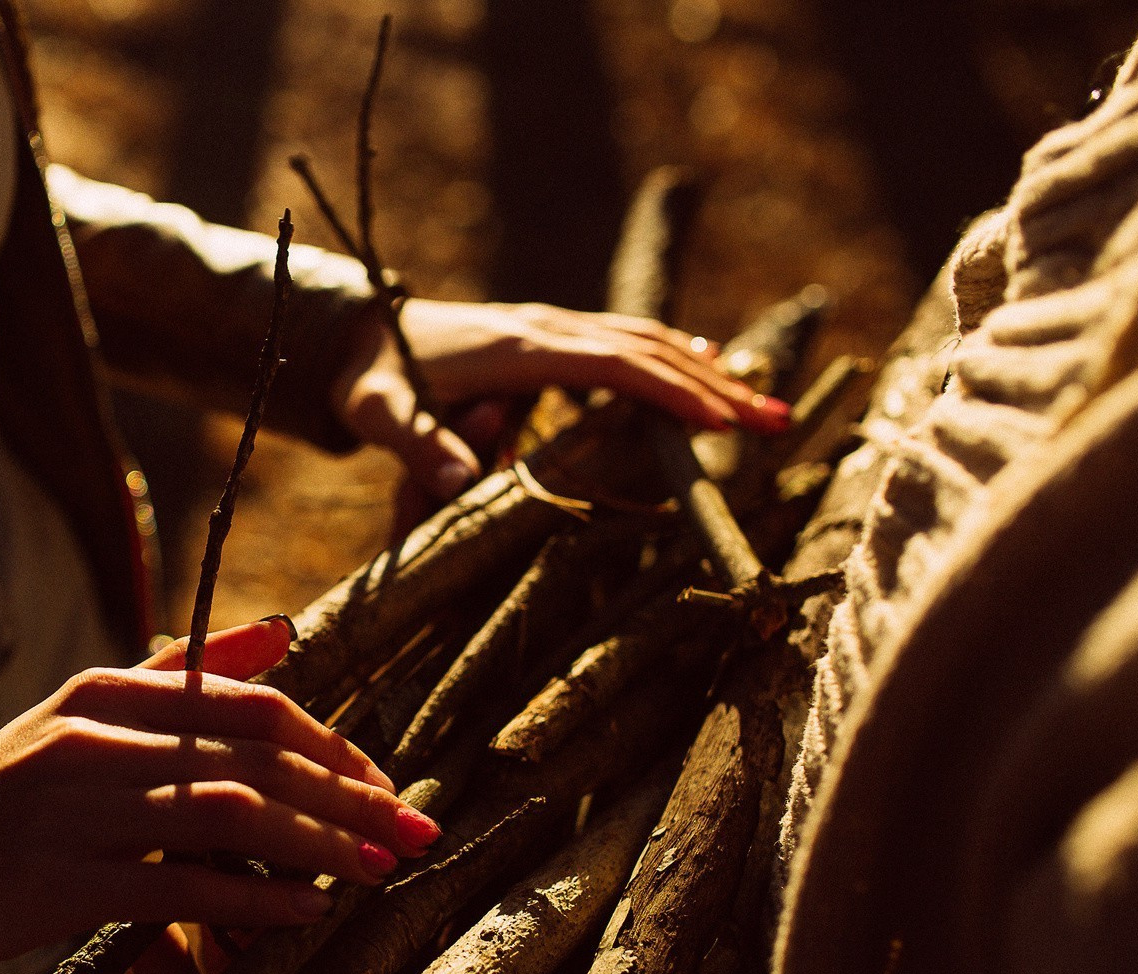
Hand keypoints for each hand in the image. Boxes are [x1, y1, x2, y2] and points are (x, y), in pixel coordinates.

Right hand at [0, 618, 441, 973]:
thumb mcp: (83, 718)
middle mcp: (94, 738)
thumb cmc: (4, 799)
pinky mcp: (59, 881)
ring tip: (377, 870)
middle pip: (251, 753)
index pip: (246, 702)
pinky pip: (176, 885)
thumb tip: (280, 633)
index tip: (384, 784)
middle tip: (413, 831)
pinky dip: (249, 898)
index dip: (329, 743)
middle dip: (347, 795)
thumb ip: (180, 674)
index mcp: (106, 692)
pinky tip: (301, 913)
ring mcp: (74, 808)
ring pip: (224, 811)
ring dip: (316, 843)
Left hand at [334, 297, 793, 503]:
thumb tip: (458, 483)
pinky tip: (711, 364)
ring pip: (648, 341)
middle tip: (776, 422)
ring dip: (708, 372)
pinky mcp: (556, 336)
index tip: (720, 423)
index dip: (670, 392)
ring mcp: (556, 327)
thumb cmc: (372, 381)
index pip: (615, 365)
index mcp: (522, 350)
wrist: (361, 334)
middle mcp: (550, 329)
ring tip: (764, 405)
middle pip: (650, 351)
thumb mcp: (381, 416)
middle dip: (716, 386)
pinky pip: (628, 341)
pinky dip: (675, 354)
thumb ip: (418, 446)